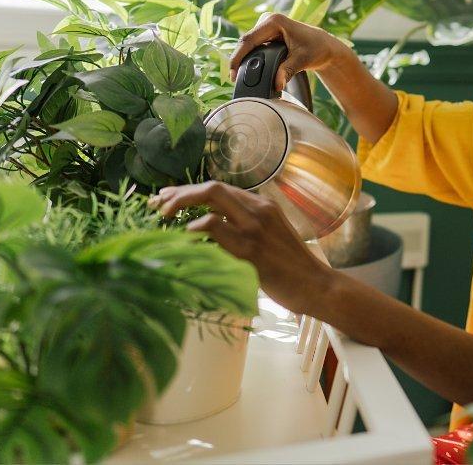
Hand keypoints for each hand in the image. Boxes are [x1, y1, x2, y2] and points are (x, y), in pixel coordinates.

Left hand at [148, 181, 331, 316]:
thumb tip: (209, 229)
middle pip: (212, 188)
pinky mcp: (250, 249)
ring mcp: (255, 228)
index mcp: (262, 205)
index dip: (188, 191)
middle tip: (157, 206)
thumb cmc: (290, 267)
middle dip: (179, 194)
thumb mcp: (270, 237)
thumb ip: (245, 227)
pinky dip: (195, 229)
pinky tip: (185, 237)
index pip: (219, 188)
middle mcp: (259, 210)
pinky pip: (215, 228)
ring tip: (164, 219)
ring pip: (212, 199)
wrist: (315, 284)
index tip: (167, 199)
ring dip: (181, 205)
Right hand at [230, 13, 343, 92]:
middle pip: (245, 42)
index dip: (238, 57)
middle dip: (239, 61)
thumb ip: (288, 70)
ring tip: (239, 78)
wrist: (324, 46)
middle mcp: (267, 20)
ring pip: (247, 45)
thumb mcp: (303, 60)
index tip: (233, 74)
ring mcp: (265, 26)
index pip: (249, 40)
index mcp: (274, 21)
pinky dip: (250, 59)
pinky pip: (253, 47)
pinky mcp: (265, 34)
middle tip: (235, 80)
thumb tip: (277, 84)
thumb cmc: (317, 49)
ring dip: (243, 60)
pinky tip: (247, 71)